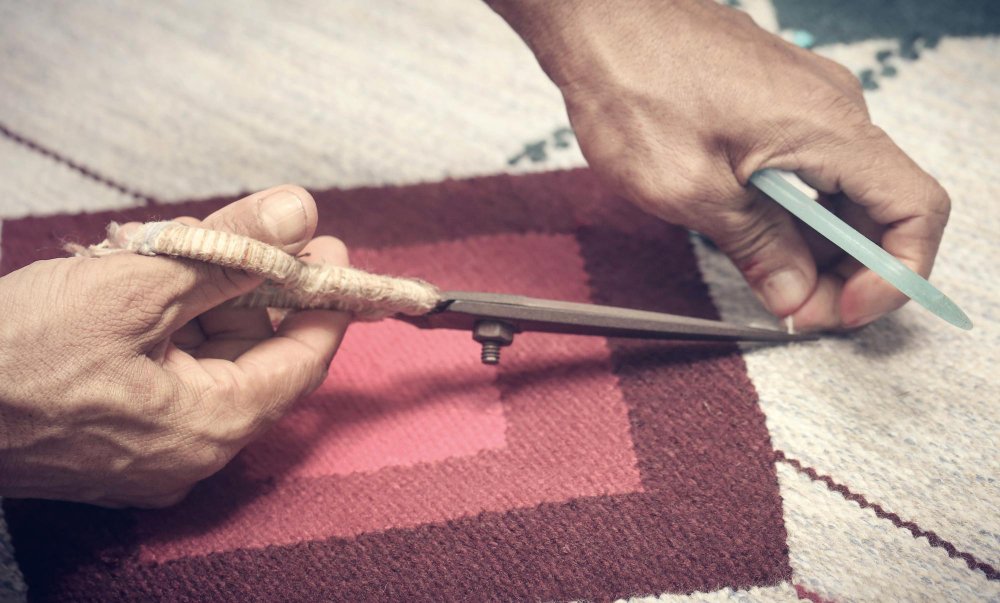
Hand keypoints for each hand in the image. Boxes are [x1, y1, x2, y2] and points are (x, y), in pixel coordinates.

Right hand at [0, 186, 349, 506]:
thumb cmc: (14, 354)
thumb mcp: (136, 285)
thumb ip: (229, 251)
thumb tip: (298, 212)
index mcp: (211, 427)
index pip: (303, 361)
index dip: (325, 300)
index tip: (331, 249)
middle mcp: (192, 451)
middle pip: (258, 358)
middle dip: (264, 289)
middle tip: (271, 233)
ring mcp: (152, 450)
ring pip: (212, 361)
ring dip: (216, 299)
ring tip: (203, 243)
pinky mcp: (116, 437)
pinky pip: (172, 374)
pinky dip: (178, 324)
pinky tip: (162, 279)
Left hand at [490, 0, 949, 329]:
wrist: (600, 21)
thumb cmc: (634, 81)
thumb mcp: (691, 189)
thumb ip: (755, 245)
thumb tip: (793, 292)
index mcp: (828, 128)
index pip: (914, 208)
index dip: (894, 273)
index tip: (846, 310)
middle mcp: (830, 110)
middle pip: (876, 208)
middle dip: (846, 271)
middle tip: (797, 311)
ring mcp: (803, 105)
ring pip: (838, 191)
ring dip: (815, 247)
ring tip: (771, 283)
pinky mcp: (773, 106)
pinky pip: (805, 169)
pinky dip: (791, 214)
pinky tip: (754, 239)